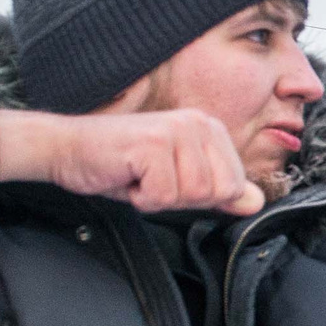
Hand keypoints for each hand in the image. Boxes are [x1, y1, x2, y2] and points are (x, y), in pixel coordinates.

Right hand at [0, 110, 264, 216]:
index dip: (199, 198)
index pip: (235, 186)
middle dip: (181, 199)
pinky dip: (140, 198)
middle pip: (216, 192)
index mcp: (210, 130)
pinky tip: (127, 176)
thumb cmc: (122, 165)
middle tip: (152, 180)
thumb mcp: (178, 180)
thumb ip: (219, 190)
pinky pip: (163, 195)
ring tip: (139, 176)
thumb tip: (256, 201)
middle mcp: (198, 123)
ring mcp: (176, 130)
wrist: (69, 150)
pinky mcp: (153, 143)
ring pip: (192, 195)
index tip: (170, 182)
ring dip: (158, 198)